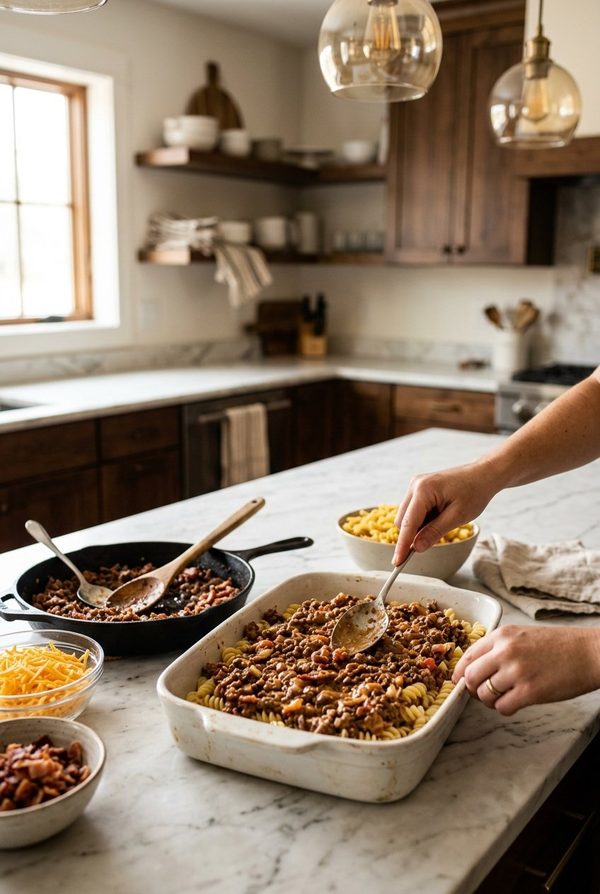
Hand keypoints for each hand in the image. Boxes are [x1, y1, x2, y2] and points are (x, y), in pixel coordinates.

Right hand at [393, 460, 498, 564]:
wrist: (482, 475)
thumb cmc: (474, 492)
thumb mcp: (457, 516)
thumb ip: (435, 532)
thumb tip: (416, 548)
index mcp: (423, 490)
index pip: (408, 523)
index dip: (402, 545)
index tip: (397, 563)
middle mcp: (415, 486)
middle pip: (403, 521)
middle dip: (413, 535)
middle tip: (436, 537)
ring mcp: (415, 486)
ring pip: (406, 517)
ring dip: (419, 527)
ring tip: (444, 520)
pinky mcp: (419, 489)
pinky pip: (413, 511)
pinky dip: (423, 520)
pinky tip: (440, 515)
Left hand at [452, 625, 599, 714]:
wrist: (587, 653)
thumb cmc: (558, 646)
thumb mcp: (522, 635)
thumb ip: (499, 648)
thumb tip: (476, 667)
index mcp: (502, 635)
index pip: (467, 656)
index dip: (460, 673)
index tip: (459, 681)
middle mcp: (505, 651)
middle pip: (470, 677)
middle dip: (473, 689)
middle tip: (483, 693)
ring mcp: (516, 672)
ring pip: (483, 694)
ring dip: (489, 701)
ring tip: (503, 697)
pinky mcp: (529, 692)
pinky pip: (502, 707)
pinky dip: (504, 709)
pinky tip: (515, 704)